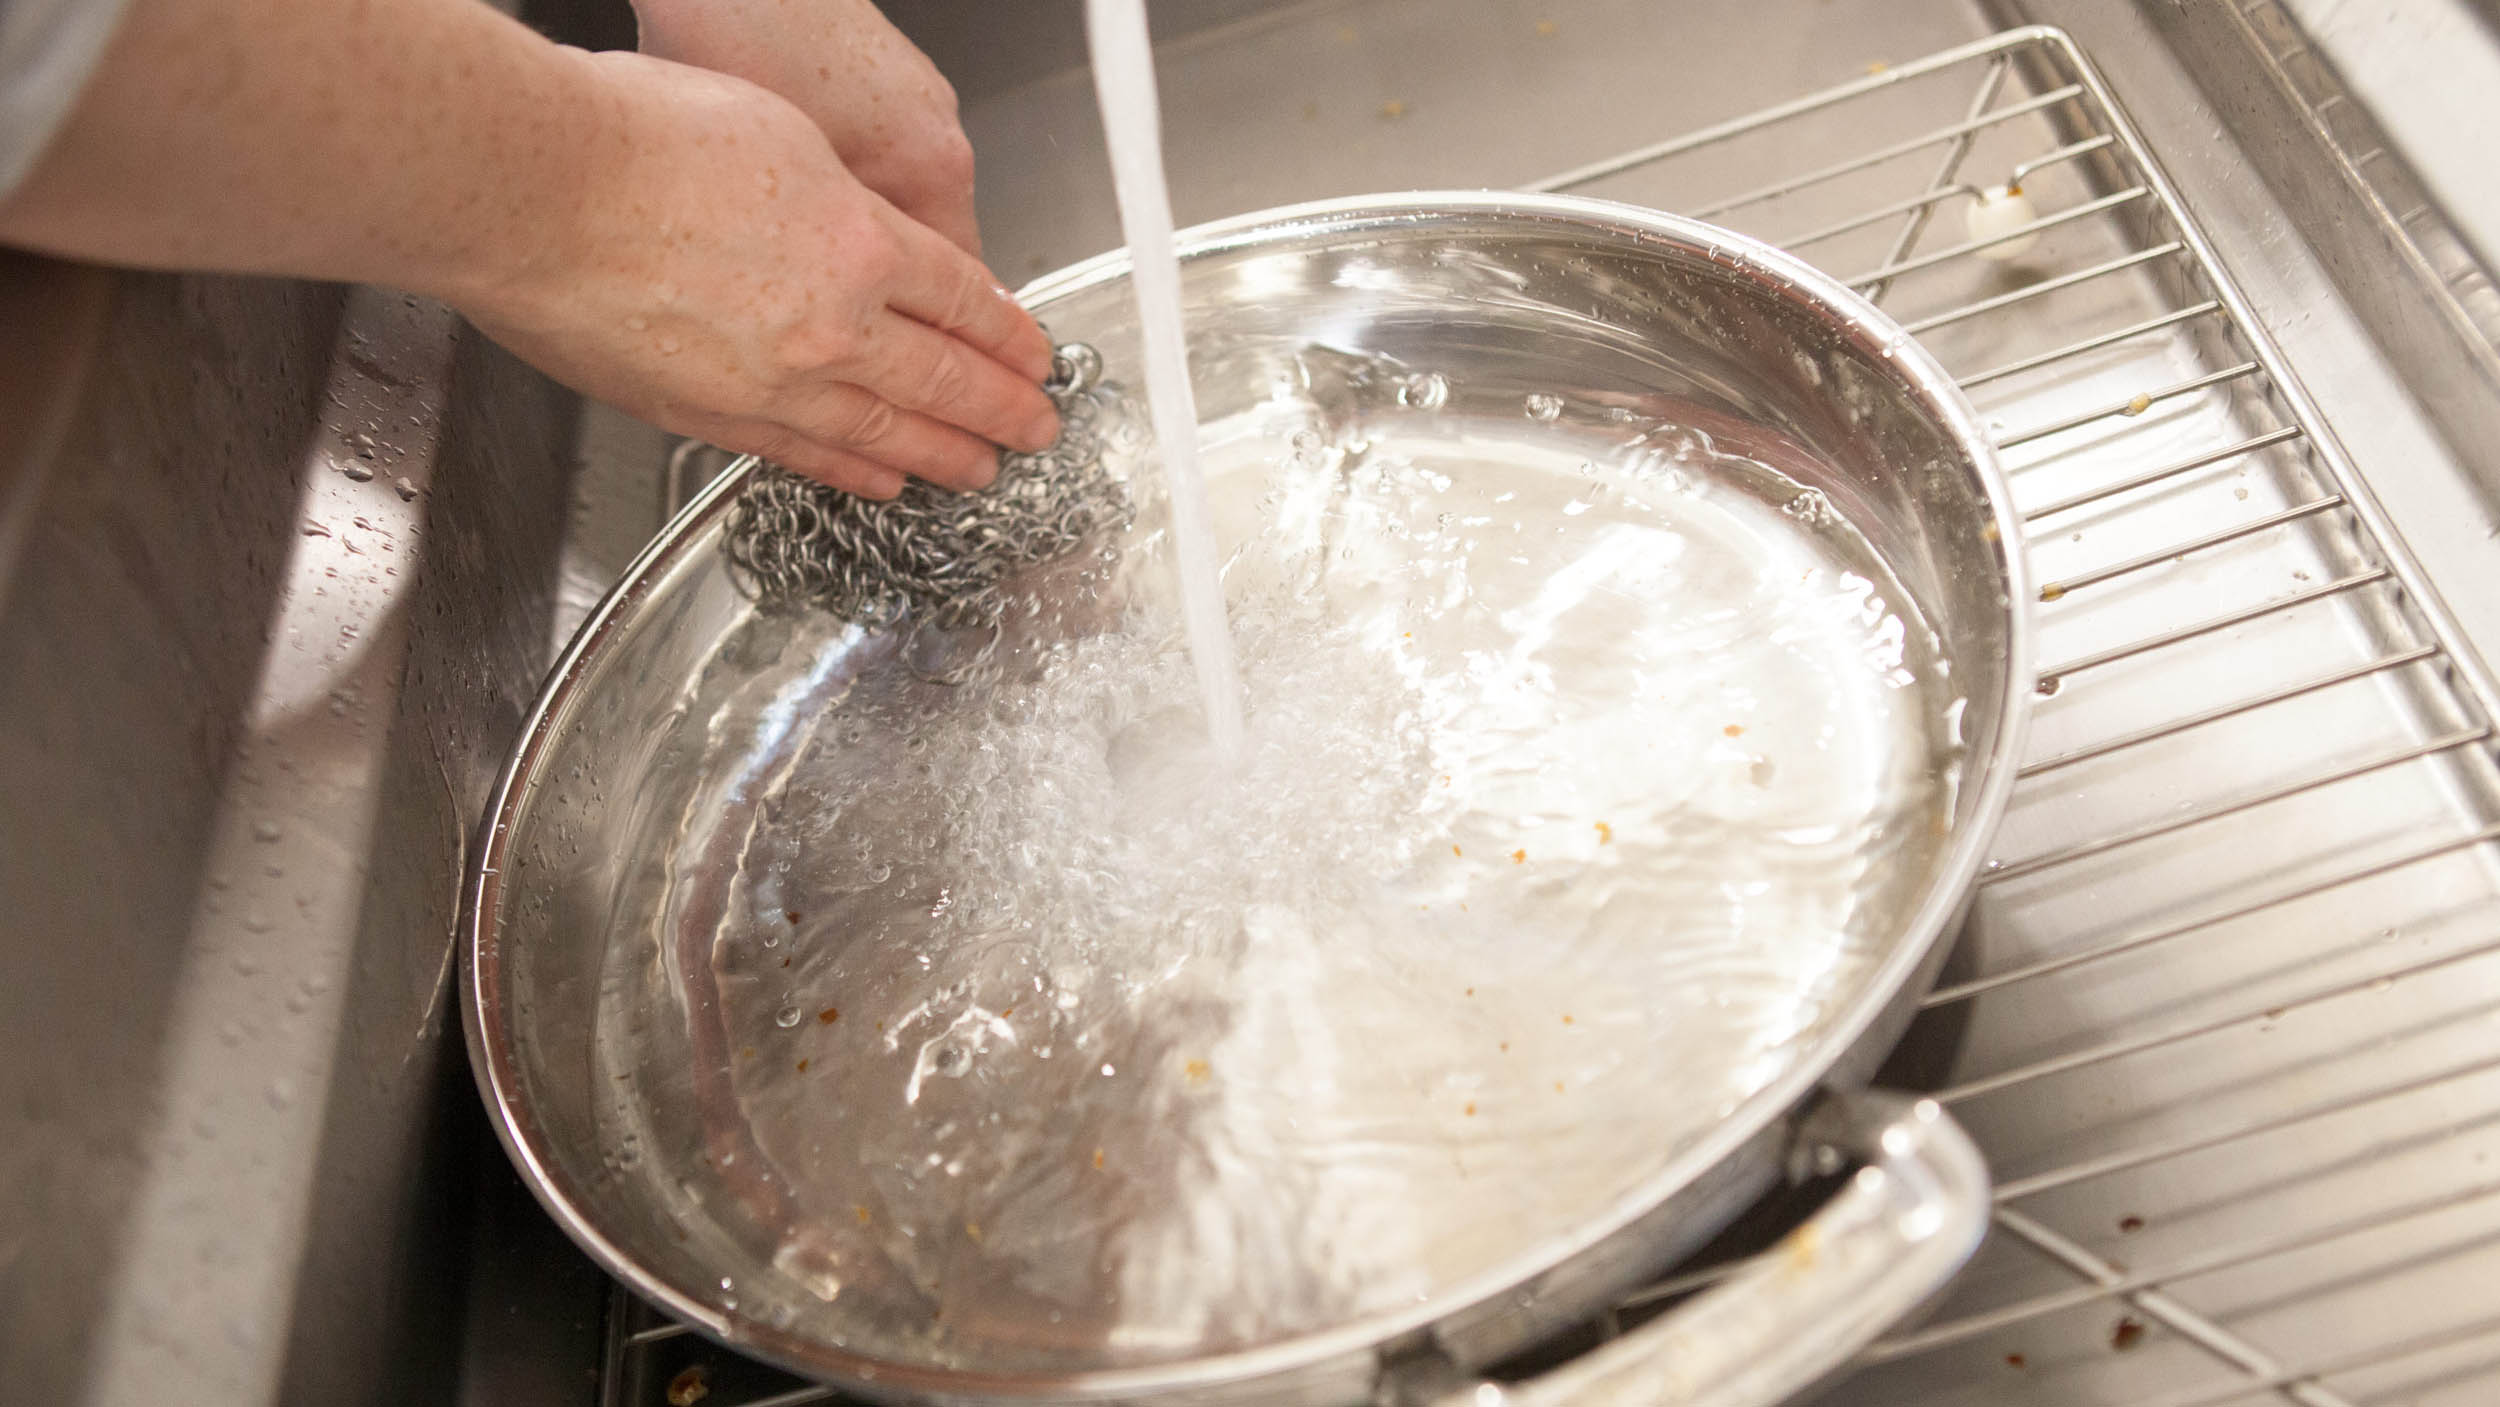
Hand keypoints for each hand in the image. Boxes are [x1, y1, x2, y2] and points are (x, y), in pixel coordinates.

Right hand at [452, 51, 1054, 497]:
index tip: (1035, 356)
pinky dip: (855, 473)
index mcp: (862, 242)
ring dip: (944, 457)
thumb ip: (835, 203)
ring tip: (984, 473)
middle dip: (1001, 410)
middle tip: (1037, 432)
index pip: (964, 299)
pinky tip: (883, 482)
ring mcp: (772, 380)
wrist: (527, 186)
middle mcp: (833, 324)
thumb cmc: (628, 137)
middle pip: (944, 379)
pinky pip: (804, 455)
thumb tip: (862, 239)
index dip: (1008, 335)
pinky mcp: (708, 414)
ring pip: (885, 432)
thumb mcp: (776, 135)